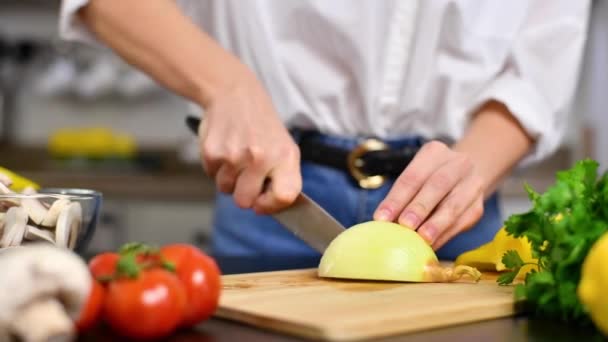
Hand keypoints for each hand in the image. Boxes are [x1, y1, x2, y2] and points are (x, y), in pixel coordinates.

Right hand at [198, 67, 301, 213]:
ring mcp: (236, 155)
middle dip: (243, 193)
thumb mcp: (284, 148)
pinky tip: (224, 148)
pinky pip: (211, 176)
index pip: (284, 197)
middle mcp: (262, 157)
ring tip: (236, 156)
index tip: (263, 203)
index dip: (271, 206)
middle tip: (246, 174)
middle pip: (245, 202)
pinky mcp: (213, 152)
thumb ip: (283, 179)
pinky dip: (215, 167)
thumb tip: (273, 209)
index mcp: (286, 157)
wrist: (235, 94)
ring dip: (228, 179)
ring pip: (226, 190)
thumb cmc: (262, 127)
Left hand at [373, 141, 484, 249]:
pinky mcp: (478, 206)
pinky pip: (462, 222)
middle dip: (419, 207)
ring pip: (454, 205)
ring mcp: (472, 184)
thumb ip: (402, 196)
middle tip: (404, 225)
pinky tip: (432, 246)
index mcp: (434, 153)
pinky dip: (445, 235)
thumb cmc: (430, 178)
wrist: (468, 174)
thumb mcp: (417, 176)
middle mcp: (457, 164)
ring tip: (423, 239)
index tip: (381, 218)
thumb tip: (382, 223)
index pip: (412, 176)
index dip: (396, 198)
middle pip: (437, 185)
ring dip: (436, 224)